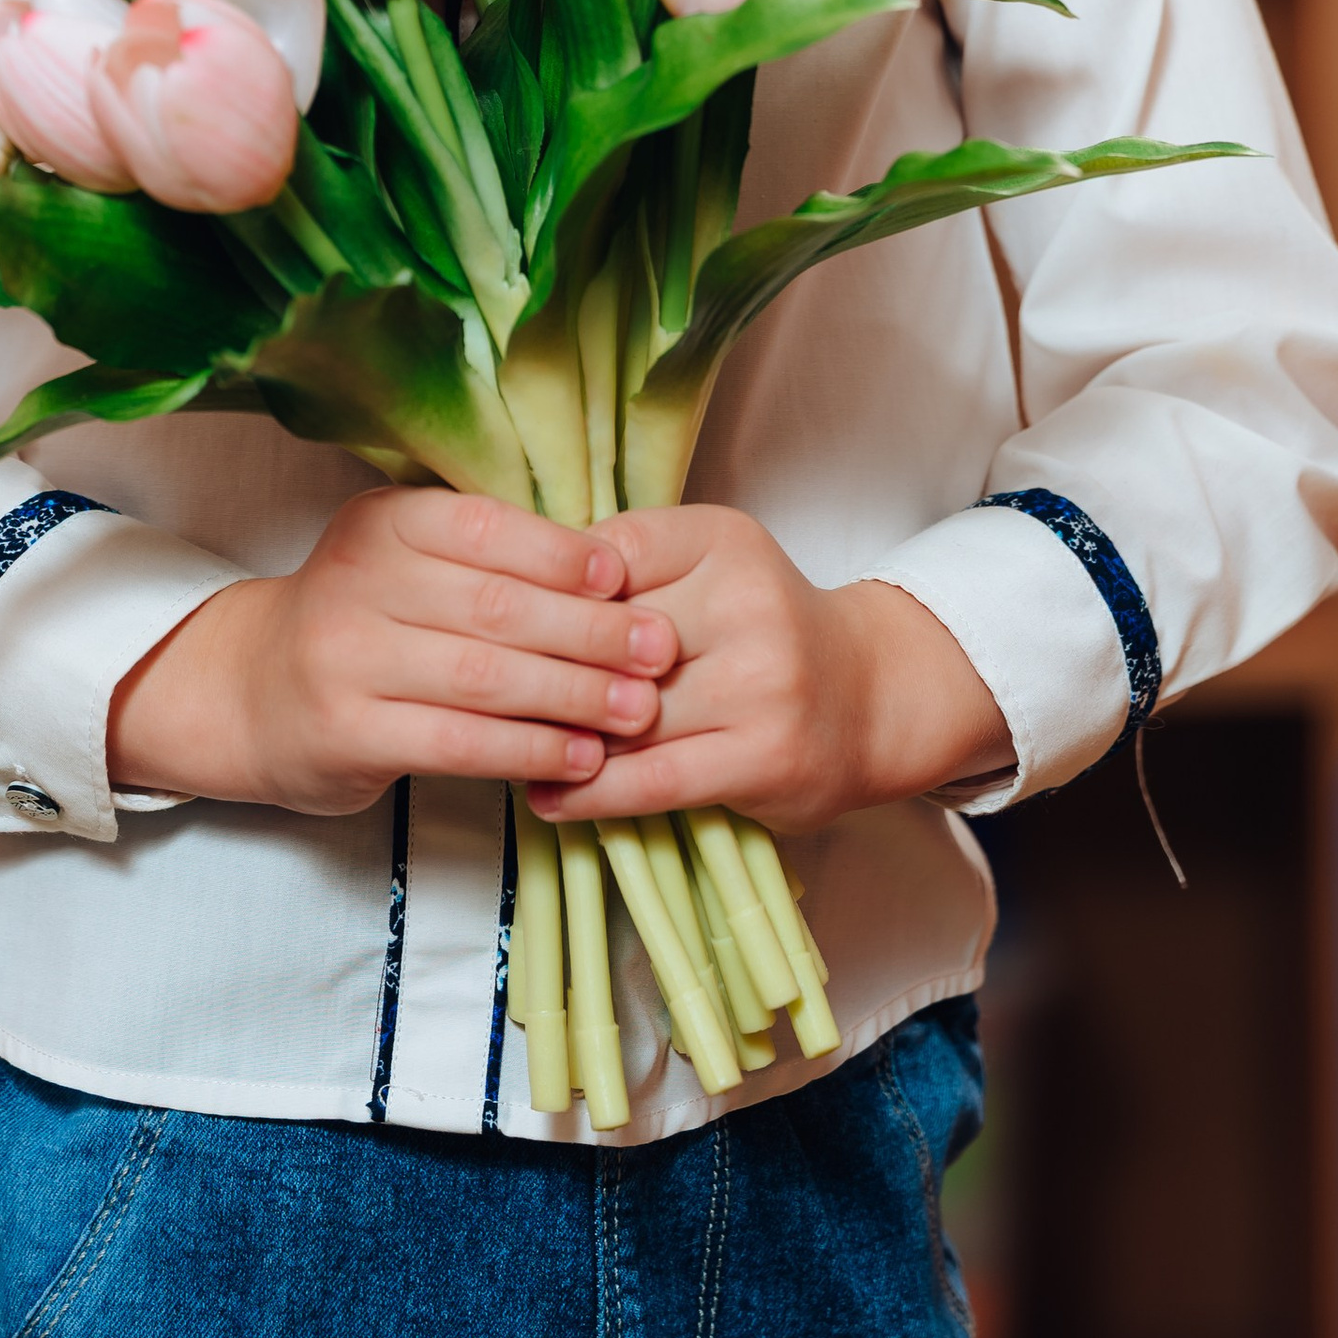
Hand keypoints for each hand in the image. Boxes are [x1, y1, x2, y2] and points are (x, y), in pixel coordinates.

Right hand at [106, 486, 680, 819]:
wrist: (254, 692)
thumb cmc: (363, 621)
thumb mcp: (404, 560)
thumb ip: (486, 558)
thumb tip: (611, 572)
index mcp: (380, 523)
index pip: (484, 529)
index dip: (561, 555)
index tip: (625, 579)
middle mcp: (356, 583)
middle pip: (495, 607)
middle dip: (590, 631)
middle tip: (658, 649)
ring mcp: (346, 660)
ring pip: (483, 678)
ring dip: (574, 696)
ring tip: (638, 709)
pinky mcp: (346, 732)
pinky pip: (458, 743)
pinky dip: (529, 750)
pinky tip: (580, 757)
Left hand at [525, 503, 1013, 832]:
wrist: (870, 698)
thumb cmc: (764, 629)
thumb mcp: (709, 565)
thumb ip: (629, 566)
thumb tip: (510, 585)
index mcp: (724, 540)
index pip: (601, 557)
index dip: (541, 595)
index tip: (490, 621)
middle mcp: (747, 602)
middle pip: (605, 639)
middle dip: (538, 671)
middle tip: (467, 690)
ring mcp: (759, 683)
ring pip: (621, 714)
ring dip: (554, 737)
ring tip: (495, 749)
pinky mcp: (761, 756)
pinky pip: (651, 780)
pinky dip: (589, 793)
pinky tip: (547, 797)